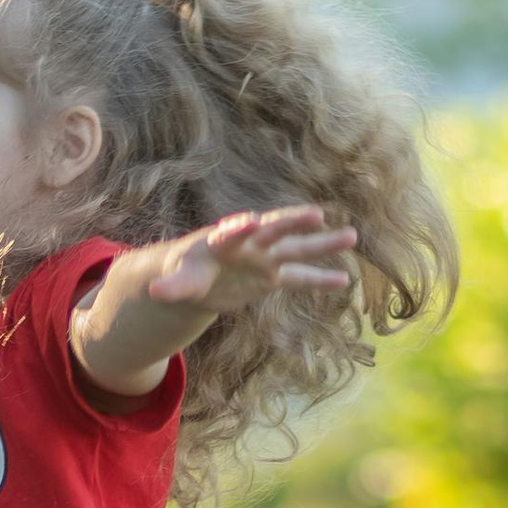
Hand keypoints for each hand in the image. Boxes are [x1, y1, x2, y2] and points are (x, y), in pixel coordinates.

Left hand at [137, 205, 358, 312]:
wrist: (197, 275)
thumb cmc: (186, 271)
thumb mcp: (177, 281)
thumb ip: (172, 286)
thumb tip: (155, 292)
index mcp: (223, 240)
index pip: (232, 232)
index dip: (241, 227)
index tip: (251, 221)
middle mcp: (249, 243)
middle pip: (274, 230)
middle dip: (293, 222)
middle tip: (316, 215)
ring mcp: (265, 258)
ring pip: (297, 249)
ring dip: (323, 244)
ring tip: (352, 236)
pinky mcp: (272, 276)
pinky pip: (300, 277)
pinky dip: (321, 280)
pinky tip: (345, 280)